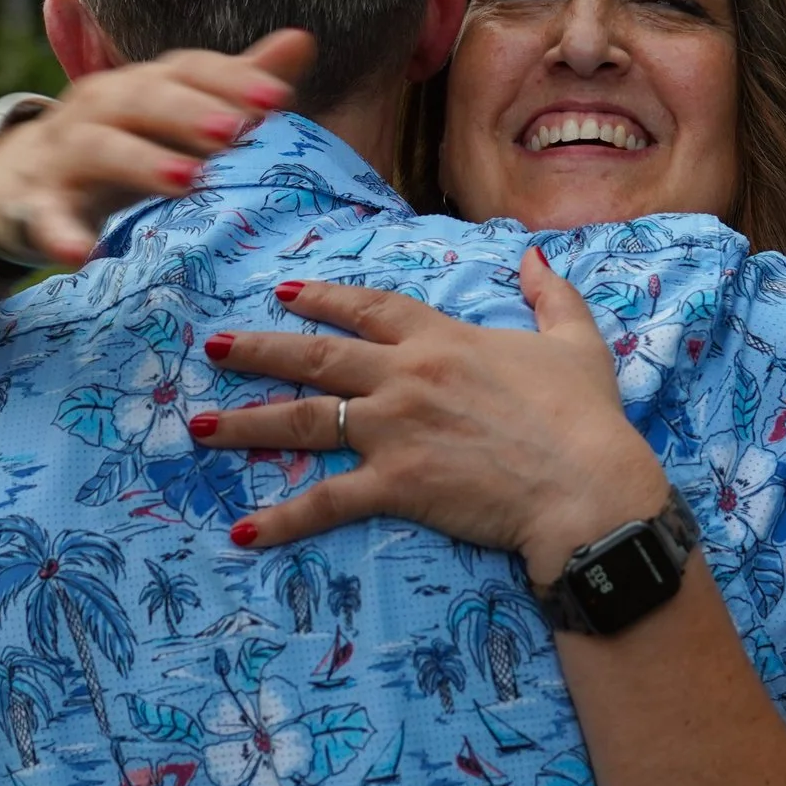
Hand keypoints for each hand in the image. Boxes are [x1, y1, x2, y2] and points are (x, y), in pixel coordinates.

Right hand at [0, 30, 314, 265]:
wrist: (17, 183)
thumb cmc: (119, 145)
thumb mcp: (173, 115)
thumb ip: (232, 85)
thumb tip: (302, 41)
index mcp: (138, 84)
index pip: (185, 70)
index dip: (229, 80)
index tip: (278, 98)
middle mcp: (99, 108)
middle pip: (142, 100)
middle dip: (189, 112)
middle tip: (236, 132)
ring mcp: (63, 155)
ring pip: (99, 149)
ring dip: (140, 161)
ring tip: (186, 180)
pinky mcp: (35, 206)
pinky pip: (47, 219)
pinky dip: (62, 235)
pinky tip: (82, 255)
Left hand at [192, 249, 668, 580]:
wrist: (587, 485)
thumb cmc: (586, 416)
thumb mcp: (576, 342)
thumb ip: (550, 294)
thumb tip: (533, 255)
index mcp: (443, 339)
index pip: (370, 308)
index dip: (324, 298)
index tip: (285, 292)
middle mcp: (405, 377)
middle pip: (316, 357)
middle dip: (260, 350)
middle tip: (214, 348)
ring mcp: (395, 430)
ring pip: (303, 420)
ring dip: (246, 423)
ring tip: (199, 427)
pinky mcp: (396, 485)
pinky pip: (327, 501)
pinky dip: (283, 518)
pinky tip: (244, 530)